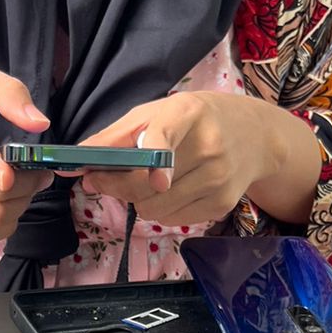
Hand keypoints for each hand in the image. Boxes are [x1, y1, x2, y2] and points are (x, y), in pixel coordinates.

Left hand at [77, 92, 320, 227]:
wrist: (255, 137)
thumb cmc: (196, 120)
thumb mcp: (157, 113)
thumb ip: (114, 137)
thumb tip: (77, 166)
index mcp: (188, 113)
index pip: (166, 136)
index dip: (155, 158)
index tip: (153, 177)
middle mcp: (209, 146)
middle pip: (147, 185)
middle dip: (116, 185)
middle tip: (102, 179)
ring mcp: (218, 180)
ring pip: (154, 208)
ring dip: (138, 200)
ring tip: (149, 181)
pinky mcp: (221, 205)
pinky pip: (170, 219)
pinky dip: (160, 209)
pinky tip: (171, 190)